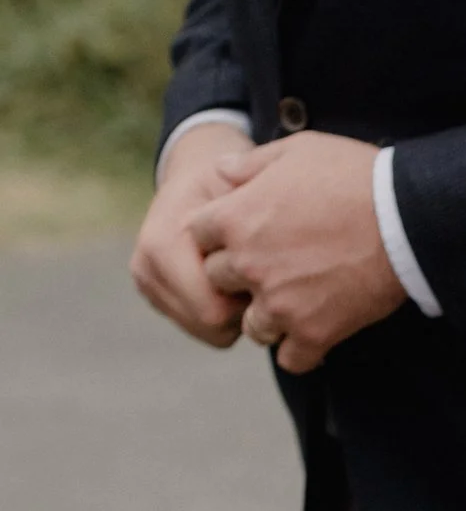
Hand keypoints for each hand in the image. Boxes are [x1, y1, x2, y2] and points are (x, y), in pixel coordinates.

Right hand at [131, 121, 253, 345]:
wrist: (197, 178)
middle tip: (267, 276)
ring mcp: (147, 282)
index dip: (253, 300)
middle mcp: (147, 266)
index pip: (215, 311)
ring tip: (248, 277)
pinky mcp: (153, 294)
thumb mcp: (245, 188)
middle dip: (245, 309)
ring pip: (208, 332)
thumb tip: (260, 257)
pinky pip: (201, 328)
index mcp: (165, 243)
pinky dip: (224, 315)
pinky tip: (234, 284)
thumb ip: (250, 220)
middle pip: (213, 326)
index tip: (274, 272)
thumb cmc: (231, 185)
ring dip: (236, 314)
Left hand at [187, 131, 406, 373]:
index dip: (222, 234)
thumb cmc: (356, 177)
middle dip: (241, 276)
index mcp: (234, 218)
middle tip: (278, 267)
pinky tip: (319, 332)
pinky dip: (303, 350)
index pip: (197, 236)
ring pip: (253, 327)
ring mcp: (280, 303)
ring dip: (270, 318)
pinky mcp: (315, 332)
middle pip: (219, 282)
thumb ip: (251, 162)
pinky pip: (291, 359)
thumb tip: (222, 171)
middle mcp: (248, 264)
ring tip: (299, 305)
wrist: (409, 218)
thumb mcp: (299, 150)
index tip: (249, 233)